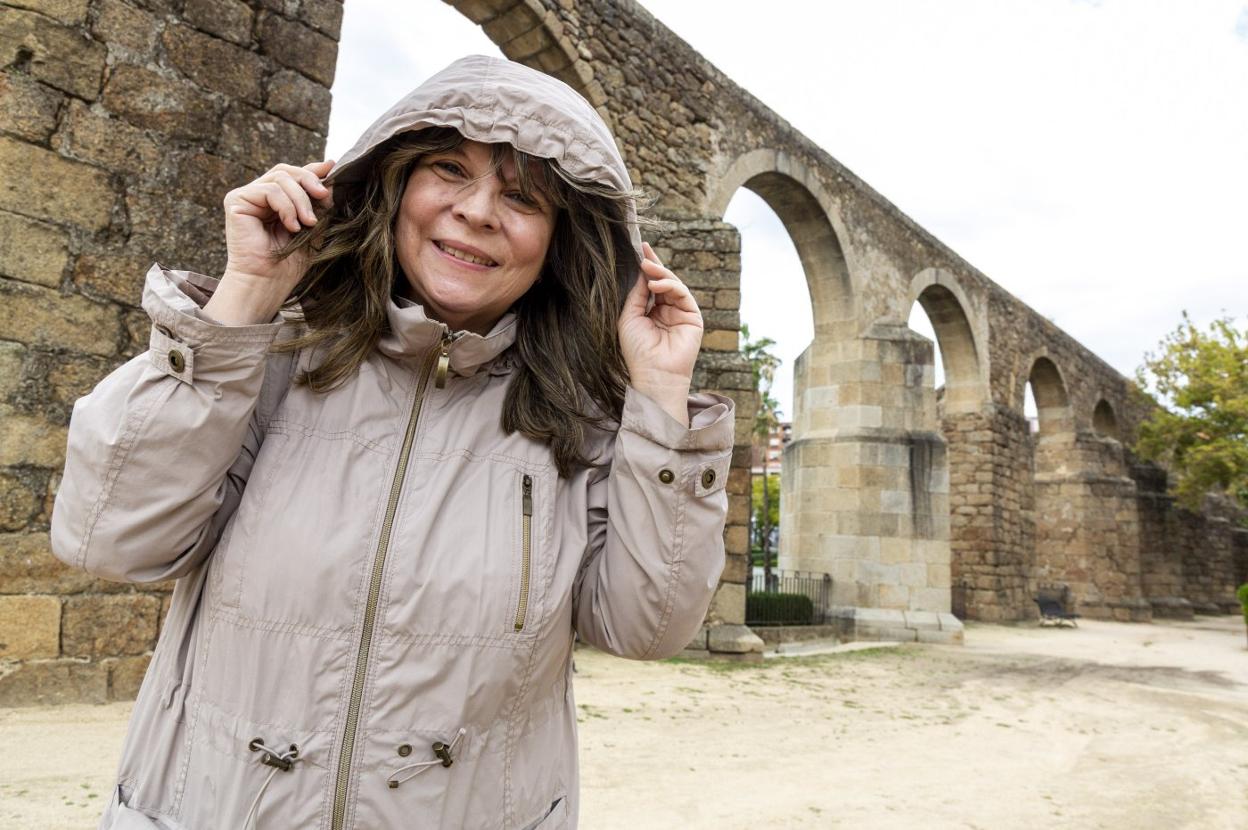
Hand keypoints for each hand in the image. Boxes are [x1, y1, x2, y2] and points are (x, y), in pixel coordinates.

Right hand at [221, 160, 334, 293]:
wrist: (269, 282)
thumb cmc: (290, 261)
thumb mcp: (314, 225)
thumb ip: (319, 199)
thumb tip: (329, 168)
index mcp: (276, 199)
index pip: (294, 174)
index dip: (312, 170)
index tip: (332, 169)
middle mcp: (259, 194)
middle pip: (286, 171)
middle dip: (309, 182)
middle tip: (324, 198)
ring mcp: (246, 196)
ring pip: (280, 178)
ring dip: (300, 200)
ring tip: (308, 223)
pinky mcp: (236, 201)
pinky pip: (268, 190)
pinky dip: (286, 207)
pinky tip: (291, 226)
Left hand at [617, 242, 703, 424]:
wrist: (653, 374)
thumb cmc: (637, 351)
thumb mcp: (629, 317)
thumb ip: (636, 294)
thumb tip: (641, 272)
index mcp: (651, 312)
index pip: (649, 285)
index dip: (646, 268)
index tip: (639, 249)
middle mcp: (667, 310)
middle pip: (663, 281)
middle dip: (653, 266)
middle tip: (643, 254)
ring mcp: (681, 313)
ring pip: (673, 284)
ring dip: (660, 274)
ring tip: (647, 268)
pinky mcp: (693, 317)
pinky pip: (682, 294)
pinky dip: (670, 286)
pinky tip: (656, 285)